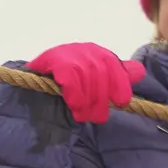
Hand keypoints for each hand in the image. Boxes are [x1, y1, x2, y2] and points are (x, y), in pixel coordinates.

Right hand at [25, 43, 145, 124]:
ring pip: (86, 74)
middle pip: (100, 71)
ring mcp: (67, 52)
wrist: (28, 87)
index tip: (121, 102)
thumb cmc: (63, 88)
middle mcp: (83, 48)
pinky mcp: (52, 59)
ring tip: (84, 116)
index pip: (113, 64)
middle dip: (101, 97)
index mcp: (95, 52)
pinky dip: (74, 92)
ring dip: (87, 99)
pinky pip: (69, 76)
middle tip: (98, 118)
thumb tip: (139, 72)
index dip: (120, 83)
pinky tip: (75, 106)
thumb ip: (114, 76)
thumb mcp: (92, 82)